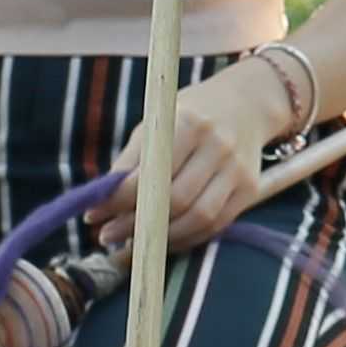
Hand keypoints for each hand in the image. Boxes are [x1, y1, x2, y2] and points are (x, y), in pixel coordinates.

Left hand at [93, 65, 284, 253]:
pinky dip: (186, 238)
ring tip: (133, 242)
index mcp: (189, 123)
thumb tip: (101, 202)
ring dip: (161, 238)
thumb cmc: (190, 115)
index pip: (150, 173)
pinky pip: (216, 225)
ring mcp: (238, 169)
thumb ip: (132, 160)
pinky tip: (164, 239)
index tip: (94, 214)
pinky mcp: (250, 189)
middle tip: (108, 235)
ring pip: (198, 218)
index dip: (119, 200)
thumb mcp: (156, 122)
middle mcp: (218, 146)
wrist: (247, 104)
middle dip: (135, 224)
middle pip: (176, 200)